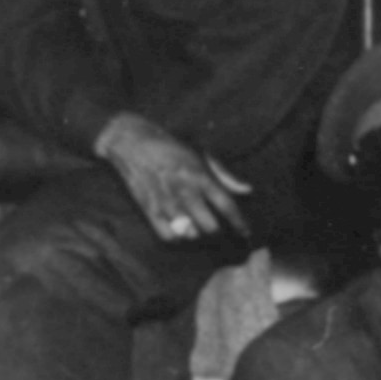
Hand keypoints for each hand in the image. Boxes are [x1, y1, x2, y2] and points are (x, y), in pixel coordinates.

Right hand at [95, 113, 249, 241]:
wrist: (132, 142)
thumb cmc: (170, 148)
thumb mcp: (200, 155)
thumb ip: (224, 176)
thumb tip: (248, 190)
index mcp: (200, 176)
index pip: (226, 206)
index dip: (239, 223)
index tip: (245, 232)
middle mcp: (185, 191)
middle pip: (210, 227)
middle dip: (216, 229)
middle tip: (214, 226)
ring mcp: (166, 202)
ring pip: (191, 234)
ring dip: (196, 233)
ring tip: (196, 226)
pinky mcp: (148, 209)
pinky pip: (168, 236)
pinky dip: (176, 237)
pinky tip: (179, 229)